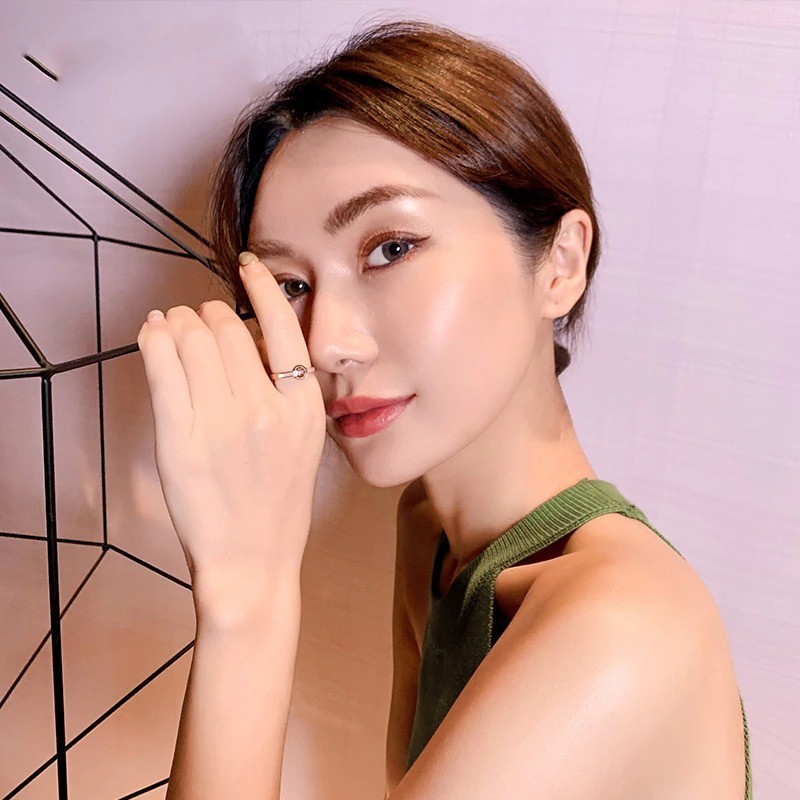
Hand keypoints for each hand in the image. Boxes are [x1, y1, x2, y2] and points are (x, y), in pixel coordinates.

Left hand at [136, 253, 325, 582]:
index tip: (247, 267)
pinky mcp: (180, 438)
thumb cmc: (278, 502)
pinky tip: (153, 330)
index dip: (262, 288)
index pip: (284, 327)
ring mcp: (221, 423)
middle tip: (198, 319)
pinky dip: (153, 337)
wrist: (252, 559)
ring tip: (172, 324)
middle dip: (207, 313)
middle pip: (228, 329)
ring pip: (192, 339)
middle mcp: (265, 409)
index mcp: (303, 407)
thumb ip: (287, 390)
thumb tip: (251, 337)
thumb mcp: (305, 441)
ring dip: (178, 321)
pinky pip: (162, 365)